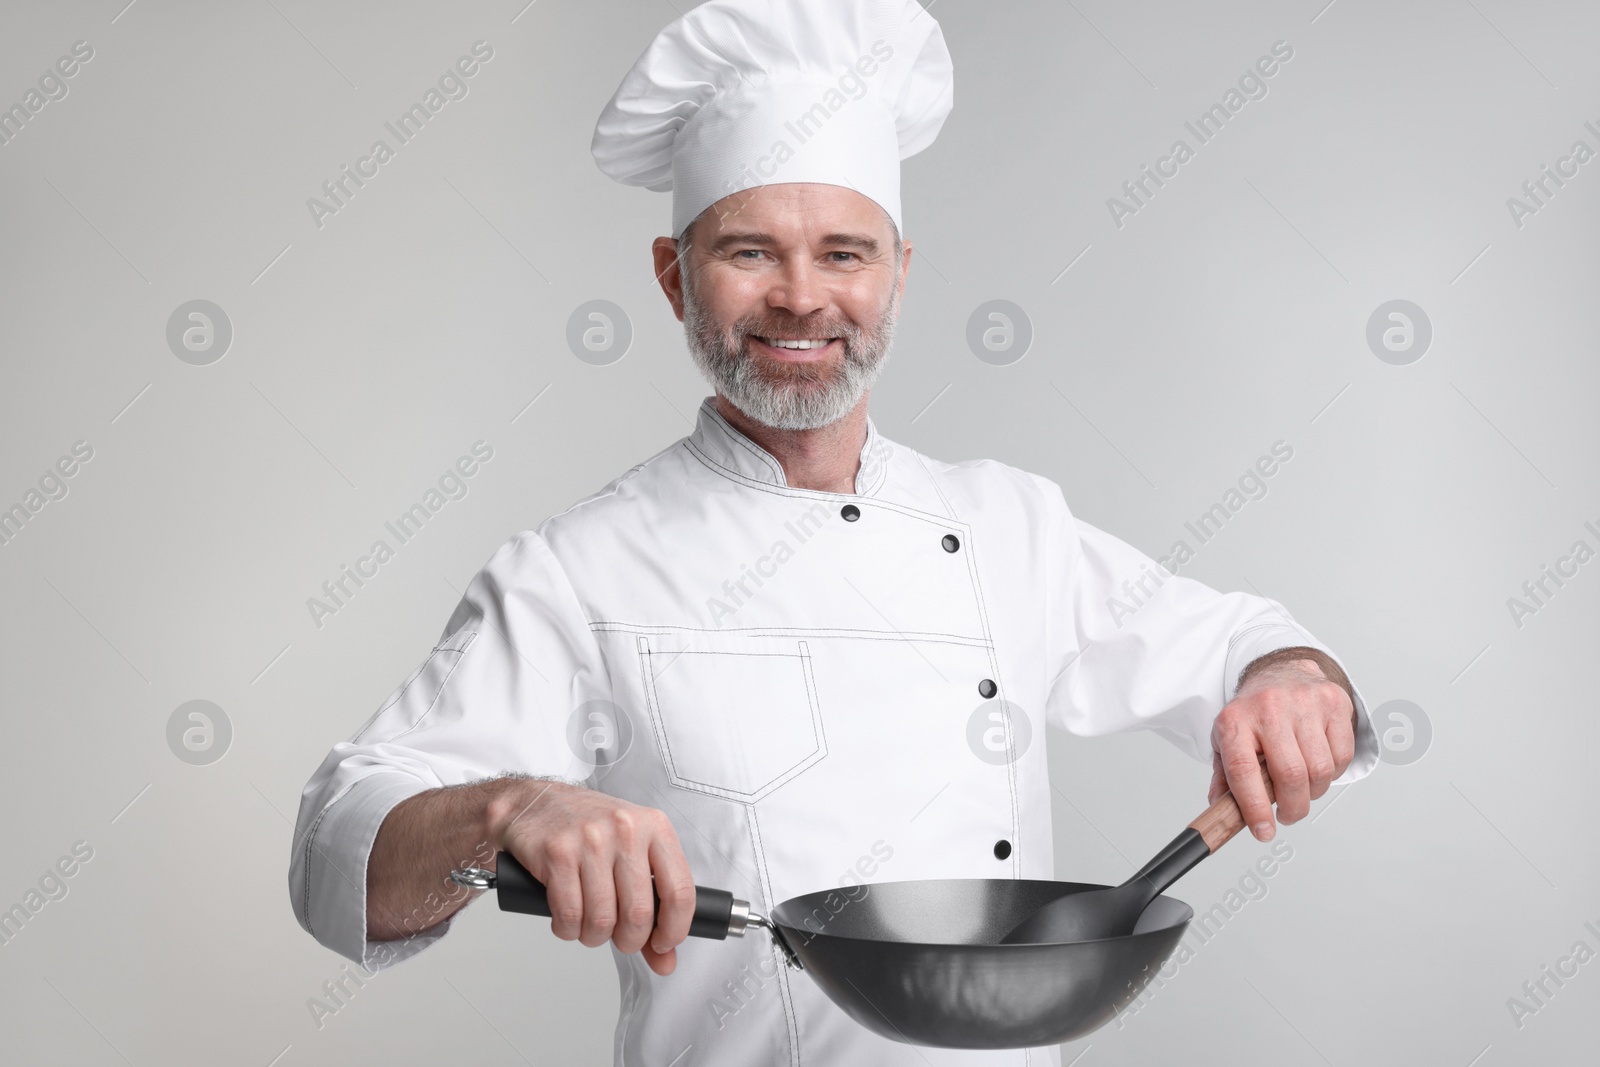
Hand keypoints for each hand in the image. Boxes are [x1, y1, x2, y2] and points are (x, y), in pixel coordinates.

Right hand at [486, 780, 695, 976]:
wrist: (533, 802)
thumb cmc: (586, 828)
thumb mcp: (630, 854)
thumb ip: (652, 906)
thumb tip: (665, 959)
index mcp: (654, 827)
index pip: (680, 892)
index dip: (674, 930)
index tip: (663, 943)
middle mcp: (626, 830)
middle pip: (639, 914)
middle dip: (628, 940)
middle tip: (618, 937)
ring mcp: (591, 840)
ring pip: (602, 920)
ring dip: (594, 936)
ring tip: (588, 924)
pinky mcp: (557, 853)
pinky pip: (570, 915)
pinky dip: (568, 930)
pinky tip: (567, 918)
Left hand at [1207, 650, 1355, 840]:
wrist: (1280, 672)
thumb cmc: (1253, 712)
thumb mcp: (1227, 739)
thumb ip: (1224, 777)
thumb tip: (1220, 811)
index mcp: (1235, 721)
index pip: (1243, 771)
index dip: (1254, 807)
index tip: (1263, 831)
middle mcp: (1269, 708)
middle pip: (1290, 775)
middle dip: (1292, 808)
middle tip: (1287, 814)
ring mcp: (1304, 703)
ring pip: (1320, 770)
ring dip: (1313, 792)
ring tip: (1301, 788)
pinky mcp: (1334, 703)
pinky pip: (1342, 756)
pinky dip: (1333, 773)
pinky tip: (1318, 766)